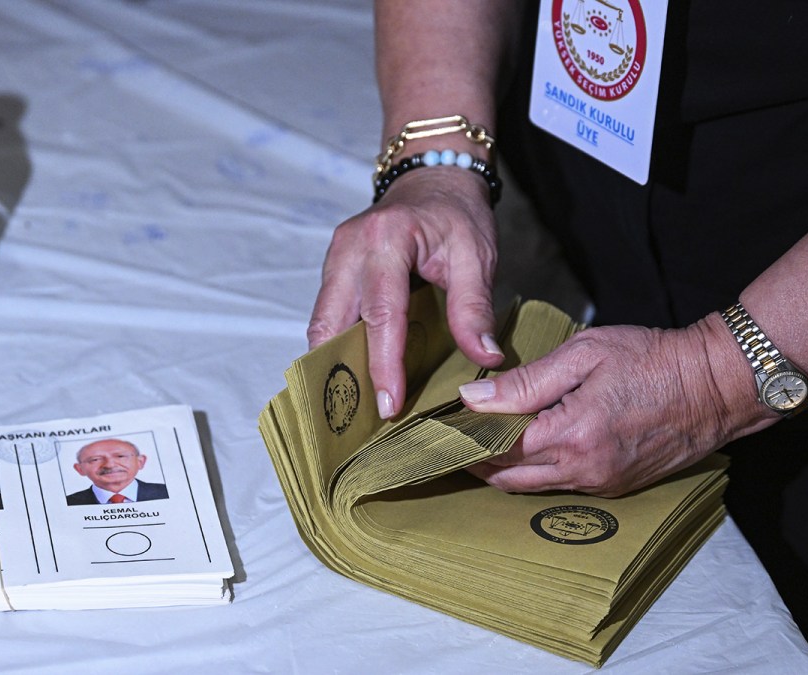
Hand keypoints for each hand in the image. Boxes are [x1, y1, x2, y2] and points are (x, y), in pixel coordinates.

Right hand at [308, 167, 504, 418]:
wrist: (432, 179)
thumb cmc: (456, 215)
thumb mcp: (476, 255)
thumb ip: (474, 307)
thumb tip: (485, 358)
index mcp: (386, 239)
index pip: (381, 313)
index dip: (383, 363)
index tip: (389, 405)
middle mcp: (350, 247)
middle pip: (332, 321)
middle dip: (342, 372)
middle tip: (358, 420)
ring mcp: (335, 257)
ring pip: (322, 322)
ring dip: (334, 363)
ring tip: (352, 406)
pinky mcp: (333, 269)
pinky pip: (327, 315)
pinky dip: (336, 347)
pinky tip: (352, 376)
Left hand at [458, 315, 774, 496]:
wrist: (716, 385)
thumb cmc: (652, 359)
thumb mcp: (584, 354)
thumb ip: (525, 381)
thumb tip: (473, 398)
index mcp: (569, 436)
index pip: (495, 449)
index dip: (464, 439)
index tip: (441, 427)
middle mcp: (582, 470)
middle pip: (507, 479)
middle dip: (476, 462)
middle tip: (453, 441)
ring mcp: (601, 484)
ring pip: (532, 487)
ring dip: (505, 470)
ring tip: (481, 444)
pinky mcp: (616, 486)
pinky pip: (561, 486)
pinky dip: (537, 472)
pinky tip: (528, 449)